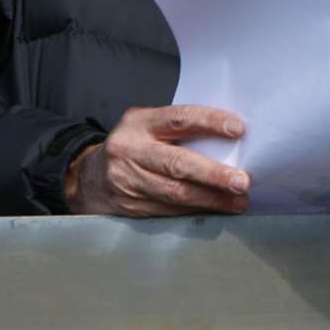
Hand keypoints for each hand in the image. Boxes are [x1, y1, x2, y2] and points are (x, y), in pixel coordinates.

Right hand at [64, 104, 249, 215]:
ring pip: (175, 193)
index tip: (238, 129)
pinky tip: (217, 210)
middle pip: (176, 163)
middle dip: (213, 174)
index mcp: (139, 122)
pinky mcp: (131, 207)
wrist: (87, 177)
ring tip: (238, 200)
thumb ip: (178, 127)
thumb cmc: (131, 145)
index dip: (209, 122)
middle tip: (242, 180)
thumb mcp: (147, 124)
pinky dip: (196, 211)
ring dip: (211, 199)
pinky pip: (169, 211)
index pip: (179, 118)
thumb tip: (230, 137)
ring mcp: (129, 181)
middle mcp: (131, 151)